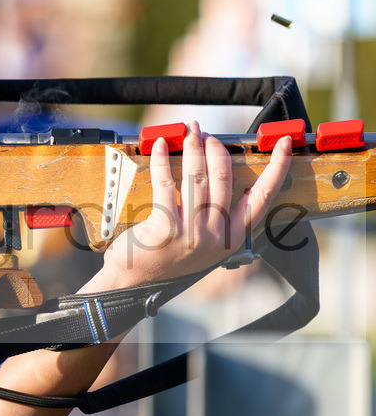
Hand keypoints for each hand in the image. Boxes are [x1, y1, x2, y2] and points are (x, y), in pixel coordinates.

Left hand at [100, 122, 291, 287]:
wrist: (132, 283)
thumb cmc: (165, 258)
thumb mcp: (202, 244)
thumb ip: (215, 217)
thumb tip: (217, 172)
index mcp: (232, 237)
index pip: (262, 197)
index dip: (276, 168)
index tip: (283, 144)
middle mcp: (216, 235)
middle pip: (224, 177)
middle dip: (216, 148)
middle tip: (206, 134)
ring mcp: (192, 232)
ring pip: (197, 176)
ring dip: (192, 147)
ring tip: (188, 132)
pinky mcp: (166, 228)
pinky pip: (166, 183)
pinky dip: (161, 160)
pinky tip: (158, 146)